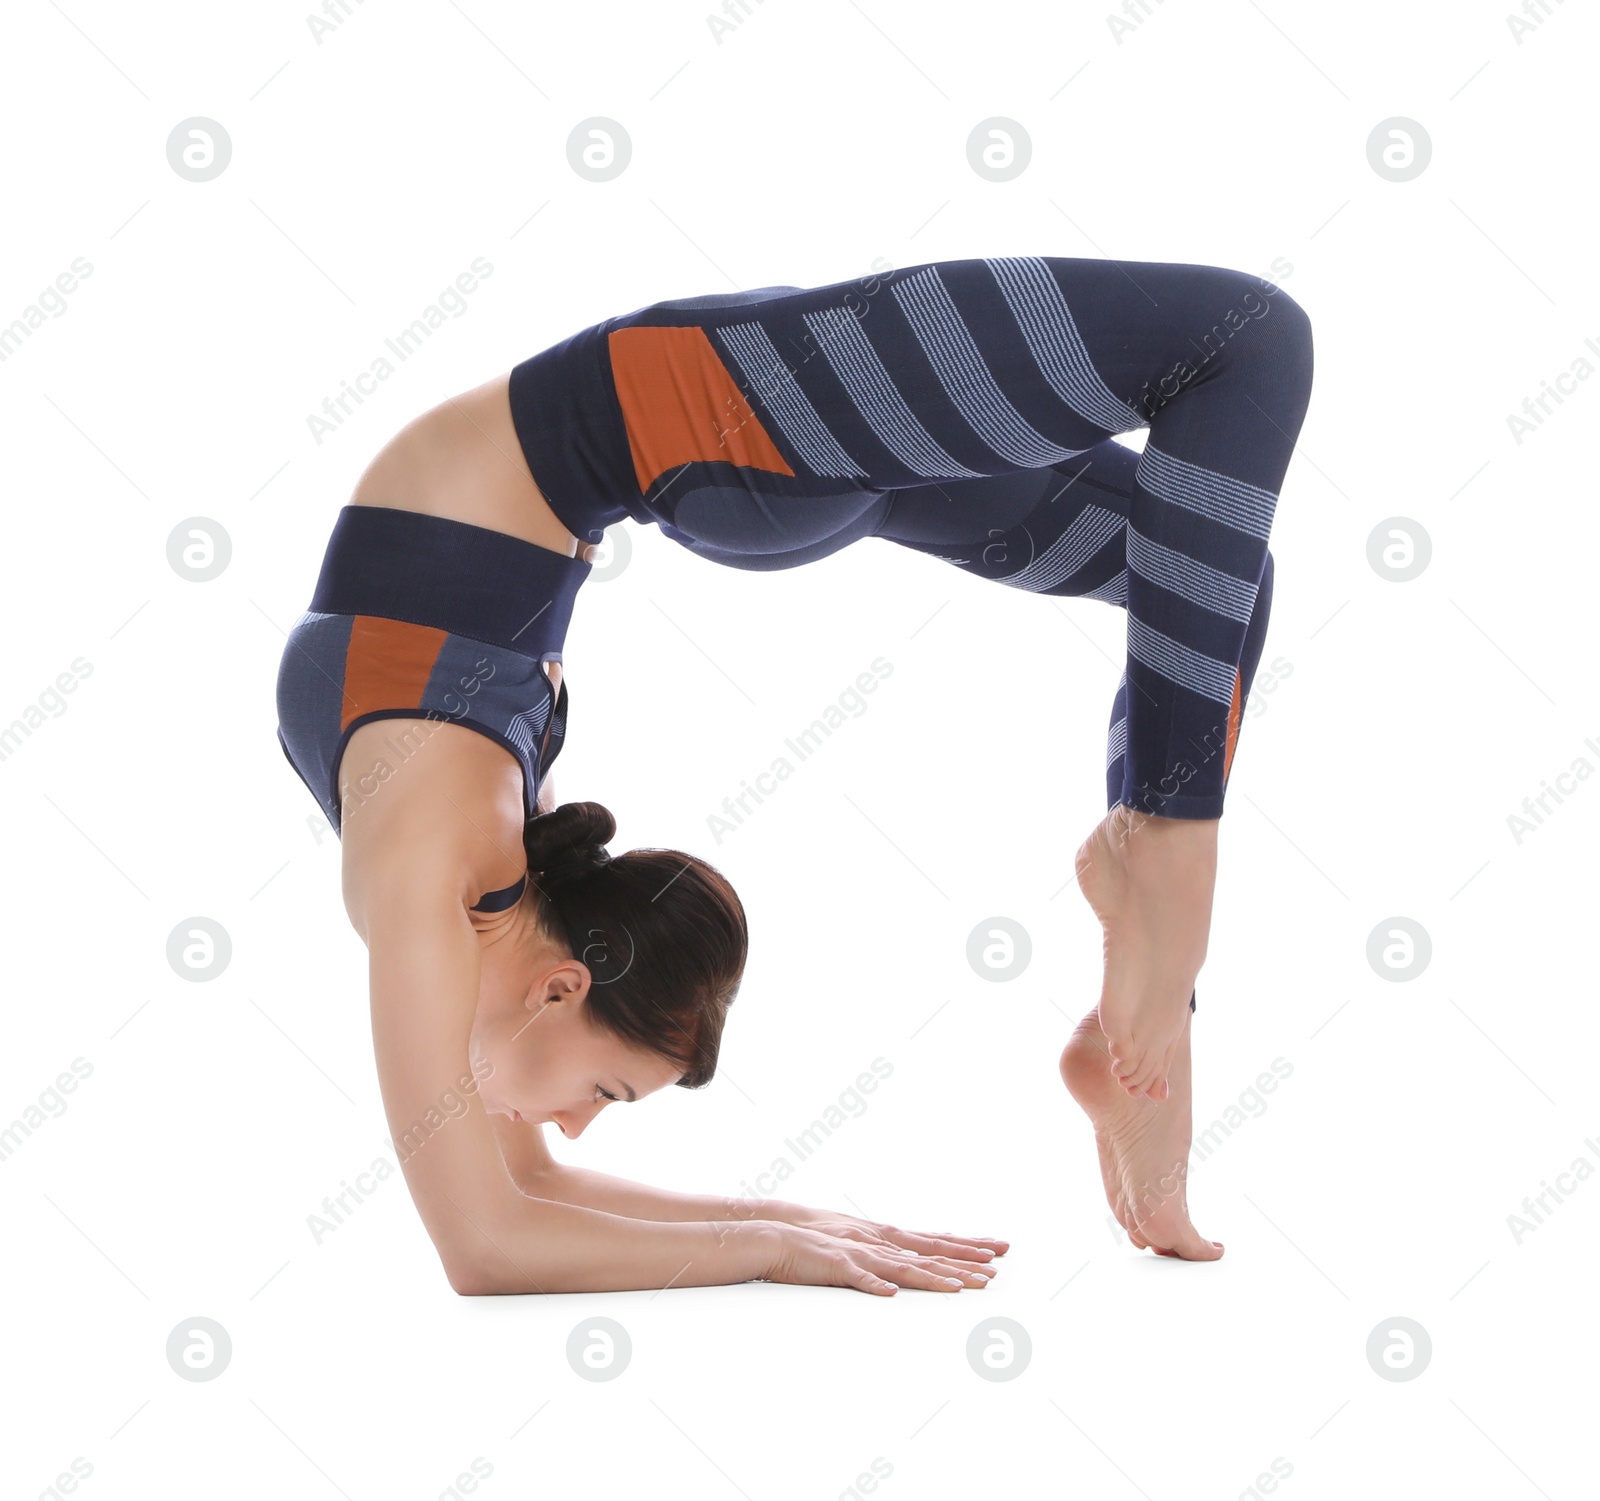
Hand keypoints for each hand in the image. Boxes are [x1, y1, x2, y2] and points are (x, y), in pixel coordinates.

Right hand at [758, 1221, 999, 1296]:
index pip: (934, 1241)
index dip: (966, 1246)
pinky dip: (875, 1285)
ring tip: (960, 1287)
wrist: (778, 1233)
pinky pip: (859, 1278)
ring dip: (931, 1277)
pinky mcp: (838, 1266)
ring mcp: (860, 1253)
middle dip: (963, 1262)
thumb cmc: (818, 1241)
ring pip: (902, 1267)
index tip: (996, 1250)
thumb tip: (910, 1267)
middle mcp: (880, 1242)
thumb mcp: (859, 1243)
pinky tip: (891, 1294)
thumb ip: (885, 1252)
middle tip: (996, 1270)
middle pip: (929, 1253)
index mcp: (886, 1237)